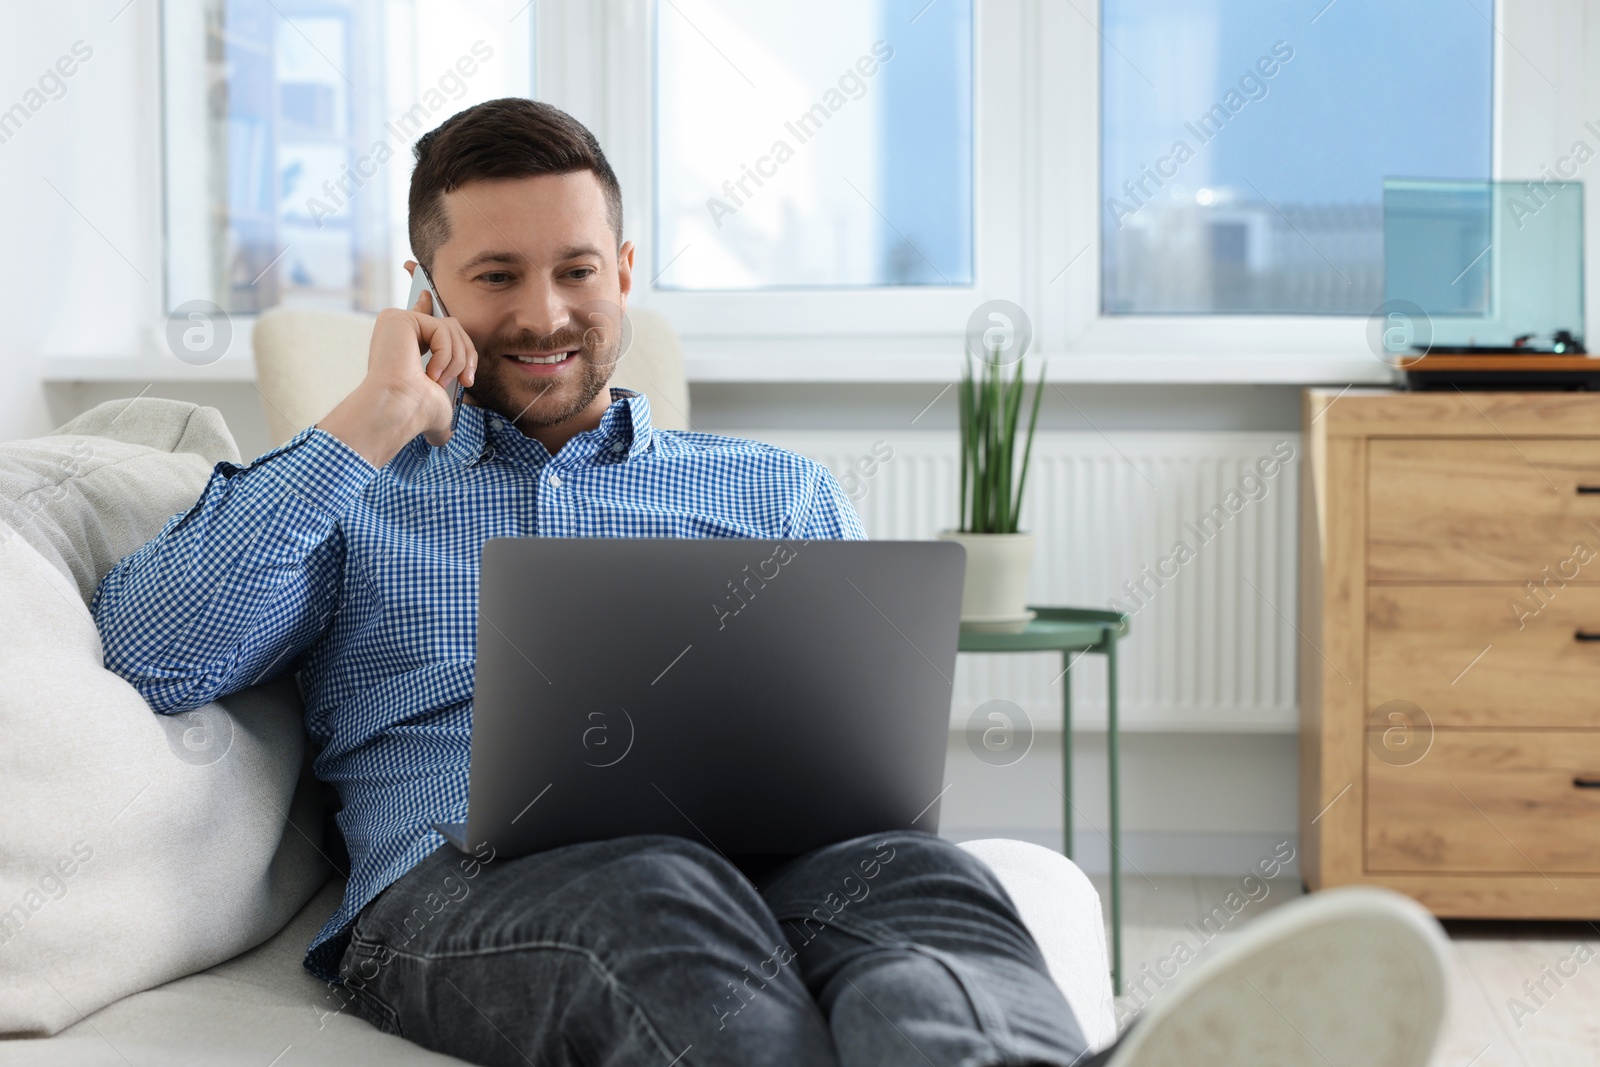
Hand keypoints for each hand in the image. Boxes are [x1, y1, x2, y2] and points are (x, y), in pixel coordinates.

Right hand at [317, 268, 478, 465]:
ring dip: (457, 361)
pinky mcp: (399, 318)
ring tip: (438, 380)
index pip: (422, 308)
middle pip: (454, 325)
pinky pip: (443, 329)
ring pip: (453, 327)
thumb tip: (442, 441)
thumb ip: (441, 407)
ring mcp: (397, 321)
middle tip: (463, 381)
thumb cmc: (415, 414)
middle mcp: (399, 328)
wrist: (400, 411)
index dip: (424, 290)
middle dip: (466, 356)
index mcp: (407, 342)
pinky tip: (430, 371)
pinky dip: (446, 355)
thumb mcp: (439, 405)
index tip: (416, 272)